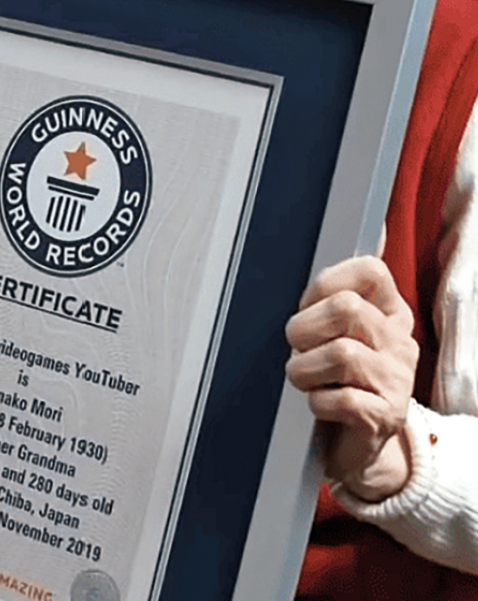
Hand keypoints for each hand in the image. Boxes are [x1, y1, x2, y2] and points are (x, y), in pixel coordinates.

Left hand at [285, 256, 418, 501]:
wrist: (355, 445)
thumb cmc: (333, 379)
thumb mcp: (332, 333)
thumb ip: (324, 299)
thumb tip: (289, 245)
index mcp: (389, 313)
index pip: (371, 269)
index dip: (327, 281)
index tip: (308, 304)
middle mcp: (399, 342)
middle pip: (346, 307)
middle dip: (304, 326)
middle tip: (296, 346)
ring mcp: (398, 381)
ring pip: (341, 353)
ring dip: (304, 368)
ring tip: (303, 378)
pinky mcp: (386, 417)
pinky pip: (342, 399)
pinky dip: (317, 401)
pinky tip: (319, 404)